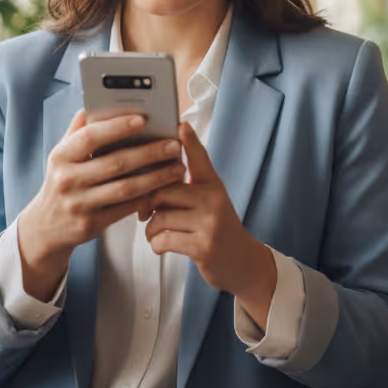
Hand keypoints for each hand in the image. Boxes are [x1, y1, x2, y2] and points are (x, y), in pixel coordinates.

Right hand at [17, 110, 186, 300]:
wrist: (45, 227)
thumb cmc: (61, 183)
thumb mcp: (61, 156)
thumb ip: (78, 131)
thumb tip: (92, 105)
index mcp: (62, 156)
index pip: (91, 137)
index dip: (117, 127)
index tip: (143, 119)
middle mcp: (68, 179)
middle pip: (116, 163)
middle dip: (149, 152)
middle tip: (174, 145)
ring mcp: (80, 204)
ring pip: (126, 188)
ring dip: (156, 177)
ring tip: (177, 167)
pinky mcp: (92, 224)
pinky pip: (126, 209)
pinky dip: (147, 198)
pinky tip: (164, 188)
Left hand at [144, 123, 276, 328]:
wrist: (242, 262)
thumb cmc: (217, 228)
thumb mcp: (210, 201)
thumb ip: (188, 186)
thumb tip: (154, 174)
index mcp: (213, 185)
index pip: (200, 158)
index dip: (189, 141)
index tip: (180, 125)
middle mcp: (213, 199)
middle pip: (165, 189)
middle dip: (148, 204)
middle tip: (145, 213)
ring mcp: (210, 223)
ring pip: (160, 217)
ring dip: (151, 229)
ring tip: (156, 233)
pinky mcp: (203, 246)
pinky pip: (163, 240)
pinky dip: (156, 245)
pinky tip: (162, 245)